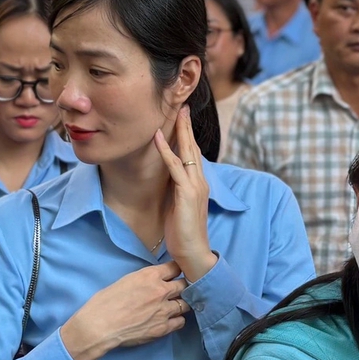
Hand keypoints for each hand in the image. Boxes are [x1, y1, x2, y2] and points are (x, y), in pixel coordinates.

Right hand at [60, 262, 187, 359]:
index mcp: (150, 276)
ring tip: (175, 306)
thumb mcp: (125, 281)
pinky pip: (180, 322)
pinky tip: (171, 320)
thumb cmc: (104, 302)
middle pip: (184, 285)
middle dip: (182, 287)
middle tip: (179, 290)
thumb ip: (143, 280)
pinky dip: (177, 320)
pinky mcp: (163, 328)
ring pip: (185, 304)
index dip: (176, 271)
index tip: (176, 274)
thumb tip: (151, 284)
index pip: (174, 267)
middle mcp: (161, 291)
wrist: (99, 326)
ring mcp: (164, 310)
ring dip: (181, 304)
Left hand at [153, 108, 214, 281]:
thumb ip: (177, 191)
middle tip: (183, 106)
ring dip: (181, 131)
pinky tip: (158, 137)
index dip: (188, 137)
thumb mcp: (179, 207)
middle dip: (188, 127)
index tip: (183, 120)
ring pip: (187, 152)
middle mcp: (200, 182)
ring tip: (176, 113)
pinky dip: (166, 150)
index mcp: (198, 185)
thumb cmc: (184, 234)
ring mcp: (195, 186)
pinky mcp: (186, 193)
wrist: (194, 253)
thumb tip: (169, 179)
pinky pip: (175, 166)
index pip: (193, 155)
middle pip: (193, 148)